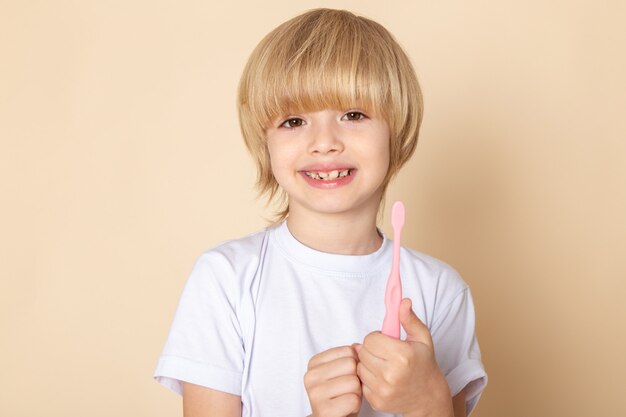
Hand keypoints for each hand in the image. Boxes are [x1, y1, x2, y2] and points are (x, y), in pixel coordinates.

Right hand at [304, 345, 362, 416]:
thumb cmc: (340, 395)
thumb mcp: (345, 372)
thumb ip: (351, 356)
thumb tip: (359, 346)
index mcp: (314, 363)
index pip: (348, 351)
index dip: (355, 365)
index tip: (346, 376)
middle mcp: (311, 376)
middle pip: (351, 365)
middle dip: (357, 379)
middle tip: (348, 390)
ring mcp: (315, 394)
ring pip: (354, 382)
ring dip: (357, 393)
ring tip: (347, 398)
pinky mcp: (323, 410)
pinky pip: (353, 400)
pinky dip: (355, 406)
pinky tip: (346, 408)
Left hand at [355, 298, 453, 416]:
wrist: (428, 397)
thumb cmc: (424, 364)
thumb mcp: (421, 338)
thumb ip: (409, 319)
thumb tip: (403, 301)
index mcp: (402, 356)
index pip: (370, 339)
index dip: (377, 338)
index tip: (386, 342)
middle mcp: (391, 374)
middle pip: (363, 352)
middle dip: (371, 350)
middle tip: (385, 353)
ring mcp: (383, 390)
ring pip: (359, 367)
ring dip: (368, 364)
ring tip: (383, 365)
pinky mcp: (376, 401)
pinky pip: (361, 382)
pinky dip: (368, 379)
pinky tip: (381, 378)